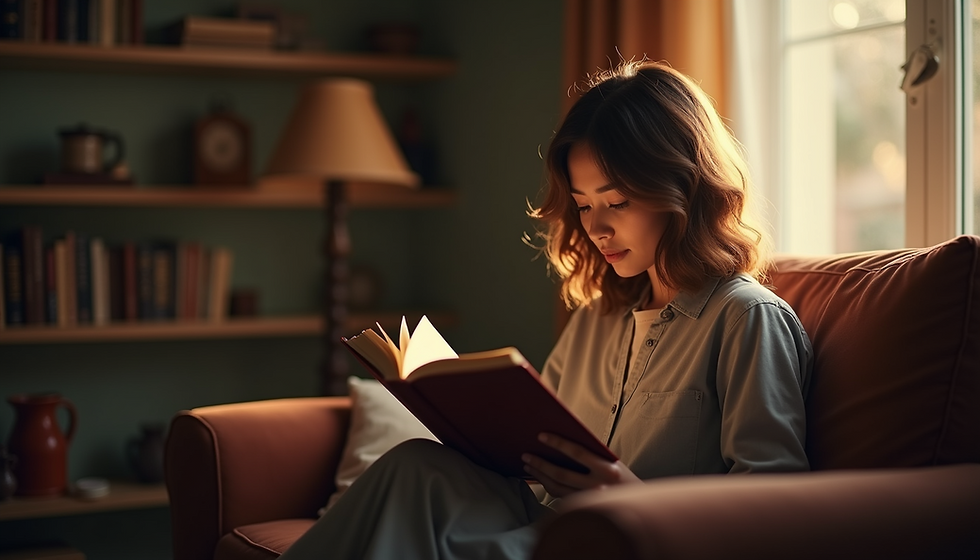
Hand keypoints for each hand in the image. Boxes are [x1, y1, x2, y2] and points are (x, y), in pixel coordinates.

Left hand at [522, 432, 640, 498]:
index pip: (577, 453)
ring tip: (528, 466)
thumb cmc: (623, 479)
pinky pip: (561, 497)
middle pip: (562, 474)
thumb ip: (592, 455)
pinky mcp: (584, 510)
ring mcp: (591, 502)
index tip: (541, 436)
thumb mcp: (613, 464)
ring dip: (540, 476)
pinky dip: (548, 486)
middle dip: (540, 464)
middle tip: (525, 455)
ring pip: (558, 488)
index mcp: (607, 469)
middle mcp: (599, 487)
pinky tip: (540, 478)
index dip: (558, 443)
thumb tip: (562, 443)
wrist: (640, 508)